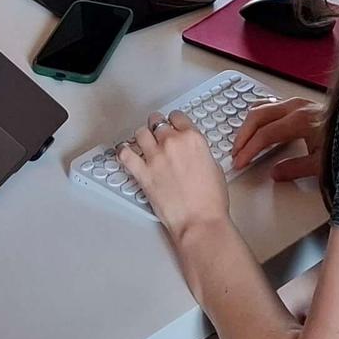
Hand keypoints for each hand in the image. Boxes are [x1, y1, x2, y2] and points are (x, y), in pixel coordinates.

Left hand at [115, 111, 230, 238]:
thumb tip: (192, 151)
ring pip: (140, 133)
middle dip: (157, 126)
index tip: (172, 124)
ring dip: (142, 136)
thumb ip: (200, 152)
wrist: (200, 221)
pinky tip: (126, 152)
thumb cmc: (211, 201)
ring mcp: (156, 157)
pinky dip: (123, 151)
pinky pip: (125, 155)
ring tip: (143, 142)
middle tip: (157, 132)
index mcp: (193, 139)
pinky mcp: (143, 173)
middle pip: (157, 121)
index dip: (174, 121)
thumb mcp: (214, 167)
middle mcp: (172, 143)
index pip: (177, 117)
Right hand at [233, 98, 325, 182]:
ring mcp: (299, 103)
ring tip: (241, 140)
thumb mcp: (322, 164)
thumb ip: (296, 168)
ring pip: (263, 107)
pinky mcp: (301, 104)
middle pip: (259, 117)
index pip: (266, 134)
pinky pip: (272, 104)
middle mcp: (297, 107)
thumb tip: (275, 174)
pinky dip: (259, 113)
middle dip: (243, 136)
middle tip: (235, 153)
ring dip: (249, 124)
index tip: (240, 162)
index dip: (250, 149)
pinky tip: (256, 120)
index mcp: (301, 120)